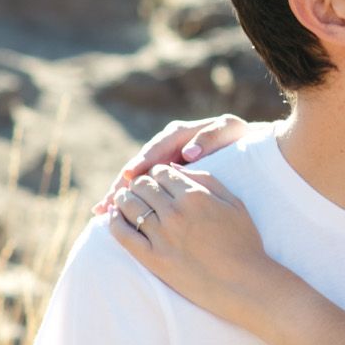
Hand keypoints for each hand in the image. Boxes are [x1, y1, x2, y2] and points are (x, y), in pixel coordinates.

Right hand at [93, 115, 248, 214]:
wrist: (241, 142)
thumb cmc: (235, 136)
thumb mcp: (227, 130)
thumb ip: (208, 138)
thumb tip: (188, 153)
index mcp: (178, 134)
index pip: (156, 148)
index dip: (142, 161)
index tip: (130, 174)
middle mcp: (164, 147)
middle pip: (138, 166)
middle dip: (122, 183)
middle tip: (108, 200)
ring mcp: (161, 163)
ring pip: (136, 179)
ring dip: (119, 194)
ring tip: (102, 210)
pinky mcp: (161, 178)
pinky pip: (143, 190)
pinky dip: (129, 201)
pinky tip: (112, 214)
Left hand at [109, 165, 278, 328]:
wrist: (244, 284)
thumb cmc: (244, 243)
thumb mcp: (234, 203)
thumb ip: (206, 179)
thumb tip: (176, 167)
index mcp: (195, 196)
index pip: (162, 171)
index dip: (157, 172)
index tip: (157, 179)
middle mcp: (175, 213)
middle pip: (142, 185)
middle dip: (139, 183)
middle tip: (139, 188)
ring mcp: (162, 237)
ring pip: (129, 205)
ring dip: (123, 197)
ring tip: (123, 199)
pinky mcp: (152, 259)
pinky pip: (122, 234)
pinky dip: (113, 220)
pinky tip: (113, 216)